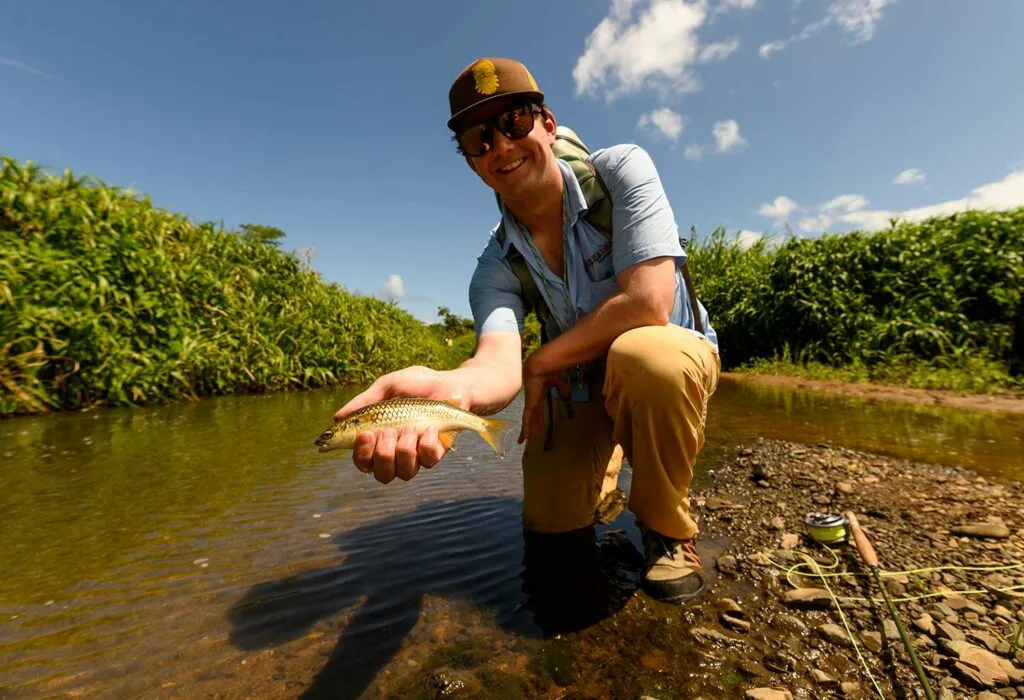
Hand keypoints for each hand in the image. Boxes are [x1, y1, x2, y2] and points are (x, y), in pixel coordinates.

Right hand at [333, 366, 467, 483]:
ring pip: (404, 473)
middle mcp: (396, 452)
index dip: (360, 454)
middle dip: (382, 455)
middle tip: (389, 432)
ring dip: (405, 449)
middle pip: (381, 474)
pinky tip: (431, 427)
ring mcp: (417, 455)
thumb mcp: (388, 386)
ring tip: (412, 427)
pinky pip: (428, 461)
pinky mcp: (437, 454)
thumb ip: (364, 401)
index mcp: (379, 438)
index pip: (362, 460)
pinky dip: (427, 443)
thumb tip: (337, 418)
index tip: (365, 435)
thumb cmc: (418, 384)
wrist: (453, 384)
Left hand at [517, 354, 568, 444]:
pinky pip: (527, 421)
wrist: (540, 367)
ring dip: (528, 432)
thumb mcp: (558, 382)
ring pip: (528, 422)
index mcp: (539, 396)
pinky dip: (526, 430)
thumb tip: (566, 395)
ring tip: (525, 442)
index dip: (539, 419)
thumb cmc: (548, 371)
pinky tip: (525, 439)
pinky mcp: (530, 406)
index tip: (540, 426)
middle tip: (531, 437)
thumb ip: (561, 389)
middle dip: (532, 427)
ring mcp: (531, 404)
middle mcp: (533, 402)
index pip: (538, 411)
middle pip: (532, 418)